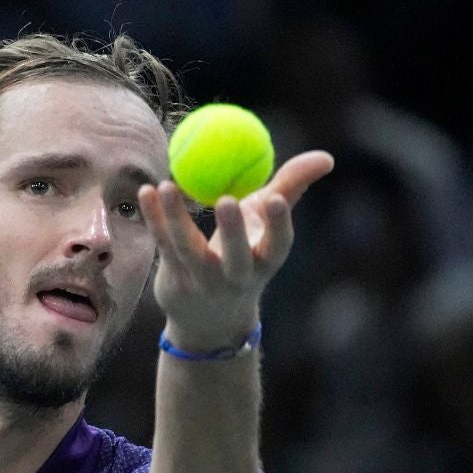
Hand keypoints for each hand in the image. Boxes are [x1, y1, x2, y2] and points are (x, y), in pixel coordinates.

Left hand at [138, 150, 333, 352]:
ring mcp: (201, 281)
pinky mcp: (173, 279)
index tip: (276, 198)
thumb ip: (290, 189)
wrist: (208, 316)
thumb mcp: (265, 224)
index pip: (278, 247)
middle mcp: (235, 277)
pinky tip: (146, 193)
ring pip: (187, 249)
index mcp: (264, 263)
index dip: (279, 225)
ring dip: (176, 217)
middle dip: (232, 231)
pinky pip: (162, 244)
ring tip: (167, 186)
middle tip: (226, 199)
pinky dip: (153, 217)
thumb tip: (326, 157)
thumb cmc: (244, 254)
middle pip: (235, 257)